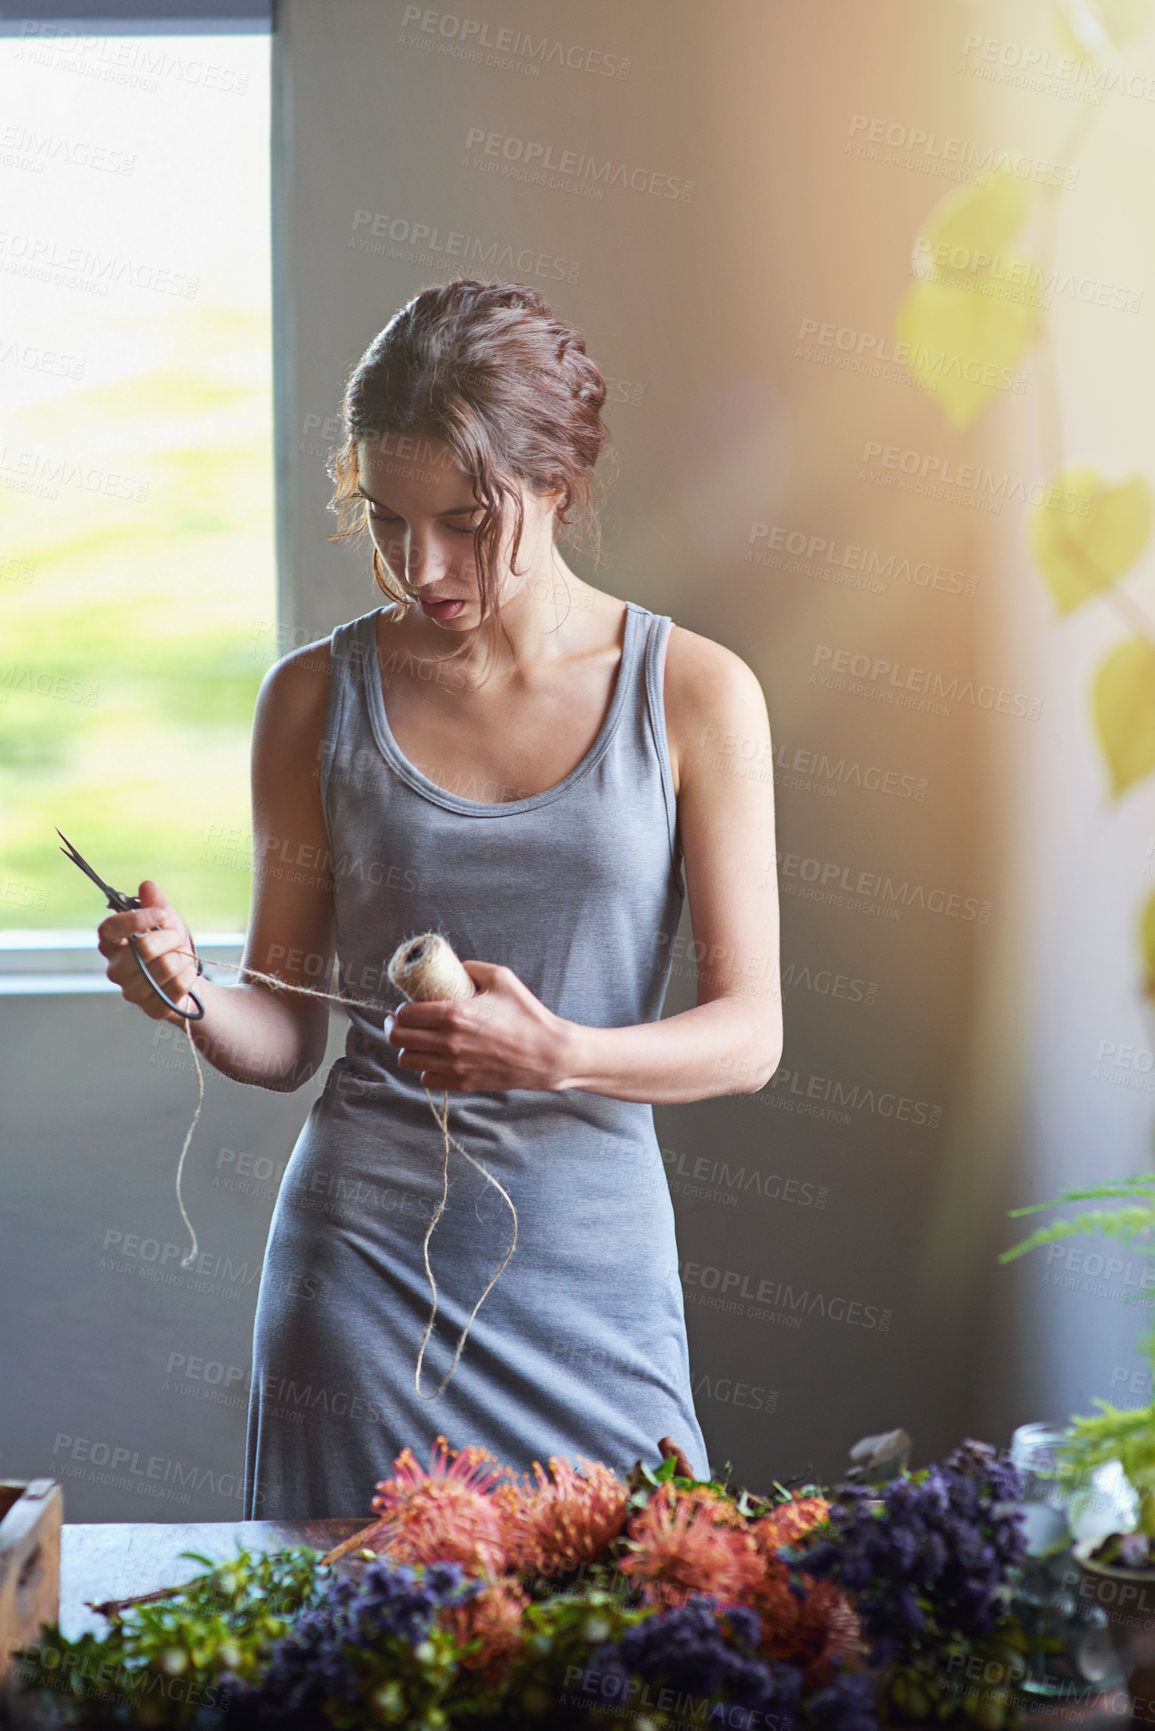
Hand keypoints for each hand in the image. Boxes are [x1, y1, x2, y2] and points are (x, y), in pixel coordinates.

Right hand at [96, 879, 199, 1024]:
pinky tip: (186, 974)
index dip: (135, 919)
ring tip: (182, 958)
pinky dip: (189, 976)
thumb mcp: (166, 920)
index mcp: (112, 945)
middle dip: (171, 938)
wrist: (186, 978)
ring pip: (164, 967)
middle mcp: (116, 969)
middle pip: (143, 948)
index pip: (109, 929)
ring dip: (182, 957)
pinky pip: (177, 987)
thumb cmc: (170, 946)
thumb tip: (147, 886)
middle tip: (177, 939)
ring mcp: (132, 991)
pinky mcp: (150, 1008)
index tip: (161, 913)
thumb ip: (156, 902)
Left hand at [387, 960, 572, 1092]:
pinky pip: (426, 1079)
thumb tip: (455, 968)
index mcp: (454, 1013)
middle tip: (403, 1024)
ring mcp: (454, 1065)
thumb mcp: (501, 978)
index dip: (400, 1010)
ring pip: (407, 1062)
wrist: (548, 1053)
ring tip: (418, 1042)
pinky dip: (426, 1069)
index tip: (406, 1007)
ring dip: (409, 1050)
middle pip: (398, 1039)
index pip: (405, 1014)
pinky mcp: (462, 1083)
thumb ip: (472, 968)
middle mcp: (448, 1041)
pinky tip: (436, 1059)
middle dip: (396, 1029)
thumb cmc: (527, 1015)